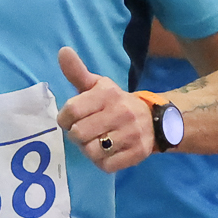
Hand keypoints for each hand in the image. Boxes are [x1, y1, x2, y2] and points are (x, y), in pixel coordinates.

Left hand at [56, 45, 152, 172]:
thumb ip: (77, 72)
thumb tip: (62, 51)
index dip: (65, 119)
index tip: (71, 119)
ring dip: (89, 150)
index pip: (71, 111)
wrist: (155, 121)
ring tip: (97, 142)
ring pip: (92, 151)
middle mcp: (120, 112)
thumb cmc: (116, 103)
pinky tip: (108, 153)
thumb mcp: (98, 85)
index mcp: (107, 94)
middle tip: (86, 132)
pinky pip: (106, 166)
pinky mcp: (137, 153)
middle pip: (78, 134)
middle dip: (77, 135)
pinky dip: (102, 162)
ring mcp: (131, 134)